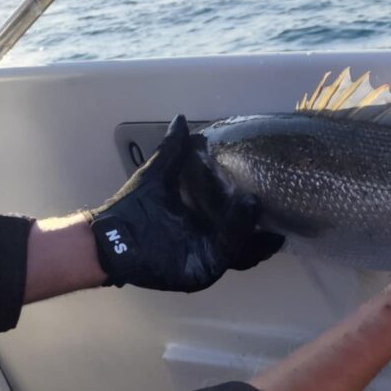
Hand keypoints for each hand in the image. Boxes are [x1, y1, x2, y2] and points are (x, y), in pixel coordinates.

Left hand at [87, 115, 283, 291]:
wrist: (107, 238)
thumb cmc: (132, 209)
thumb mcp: (158, 175)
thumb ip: (173, 151)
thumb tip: (181, 119)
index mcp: (205, 220)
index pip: (239, 217)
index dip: (255, 207)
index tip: (267, 188)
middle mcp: (211, 241)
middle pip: (249, 237)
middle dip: (266, 227)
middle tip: (283, 208)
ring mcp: (209, 258)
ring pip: (245, 250)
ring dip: (257, 234)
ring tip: (269, 217)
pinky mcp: (203, 270)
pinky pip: (229, 258)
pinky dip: (240, 240)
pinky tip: (251, 224)